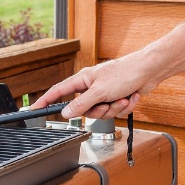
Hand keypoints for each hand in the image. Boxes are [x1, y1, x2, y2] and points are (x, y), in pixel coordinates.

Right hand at [33, 51, 165, 119]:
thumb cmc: (125, 73)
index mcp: (82, 80)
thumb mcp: (99, 92)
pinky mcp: (116, 98)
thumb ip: (81, 104)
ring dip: (114, 109)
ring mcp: (104, 94)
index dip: (45, 101)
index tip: (34, 109)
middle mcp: (91, 87)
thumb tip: (65, 113)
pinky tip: (131, 97)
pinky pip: (114, 112)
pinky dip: (124, 107)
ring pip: (101, 113)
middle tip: (107, 103)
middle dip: (99, 111)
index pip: (58, 92)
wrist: (149, 71)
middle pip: (84, 110)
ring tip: (123, 98)